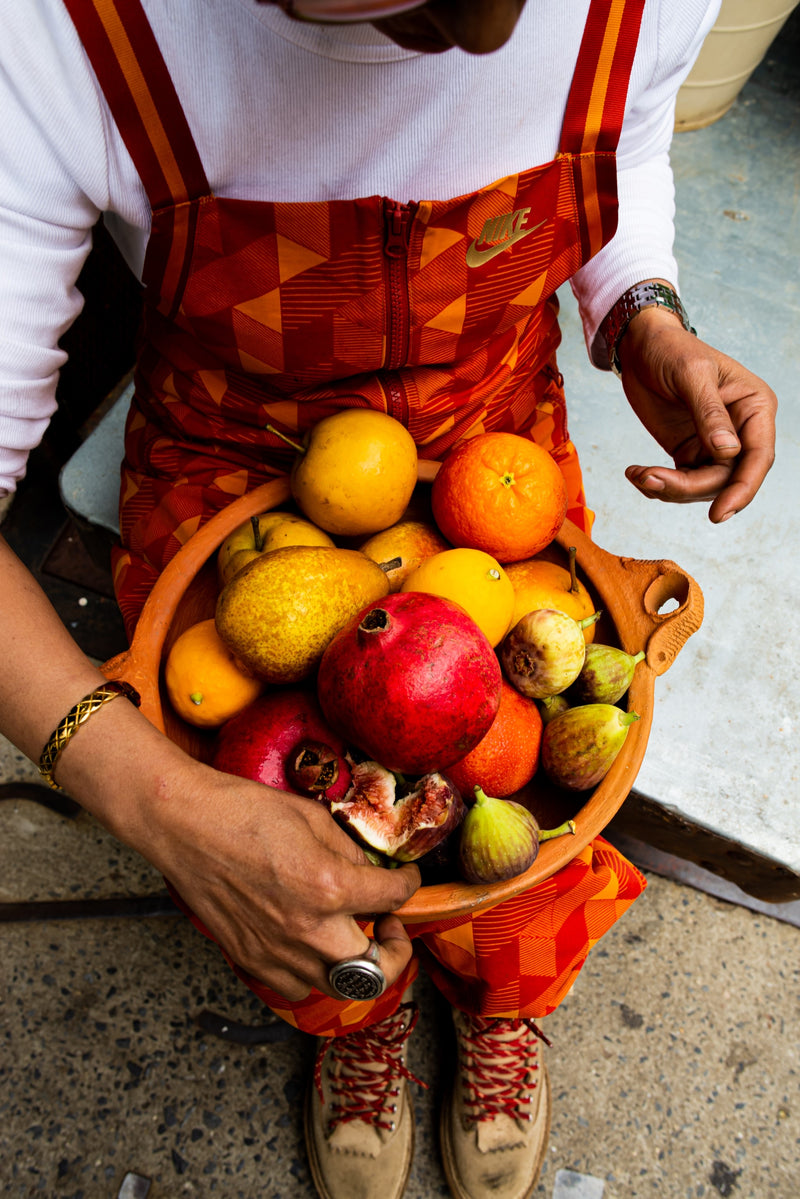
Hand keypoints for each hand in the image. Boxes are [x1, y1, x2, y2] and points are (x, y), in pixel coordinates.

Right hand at [147, 757, 420, 1001]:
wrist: (184, 824)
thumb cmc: (244, 811)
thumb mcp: (313, 817)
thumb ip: (349, 852)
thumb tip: (369, 872)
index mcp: (330, 887)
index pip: (394, 898)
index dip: (410, 885)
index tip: (407, 878)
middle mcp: (308, 930)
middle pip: (375, 971)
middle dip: (394, 950)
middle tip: (389, 927)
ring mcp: (277, 951)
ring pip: (335, 984)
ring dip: (352, 963)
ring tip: (349, 934)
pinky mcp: (249, 958)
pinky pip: (294, 984)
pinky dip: (310, 970)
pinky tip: (308, 943)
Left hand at [616, 307, 776, 522]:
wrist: (641, 347)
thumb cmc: (671, 350)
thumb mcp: (691, 375)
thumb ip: (709, 413)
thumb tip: (728, 452)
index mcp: (754, 407)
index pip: (758, 458)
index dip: (742, 489)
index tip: (719, 514)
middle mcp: (740, 430)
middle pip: (728, 479)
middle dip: (689, 489)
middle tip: (651, 480)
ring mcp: (714, 445)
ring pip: (702, 487)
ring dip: (669, 489)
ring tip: (638, 475)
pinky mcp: (689, 452)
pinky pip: (681, 482)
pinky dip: (658, 486)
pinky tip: (636, 474)